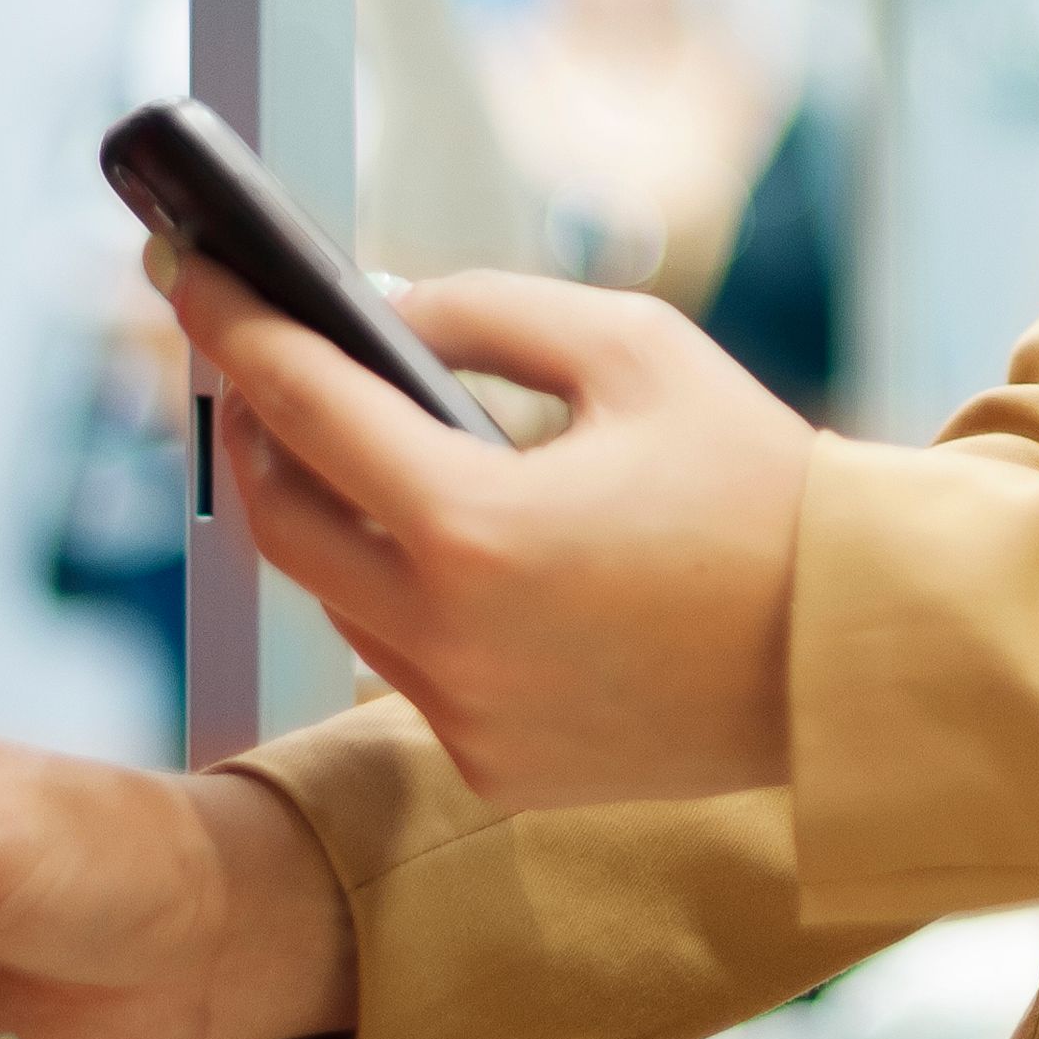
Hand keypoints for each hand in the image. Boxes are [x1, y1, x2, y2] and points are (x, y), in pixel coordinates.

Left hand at [161, 240, 814, 808]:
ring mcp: (466, 717)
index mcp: (476, 527)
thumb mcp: (635, 349)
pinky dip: (408, 597)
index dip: (233, 326)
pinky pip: (405, 666)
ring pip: (338, 599)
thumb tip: (378, 308)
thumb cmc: (761, 482)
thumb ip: (489, 312)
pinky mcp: (494, 768)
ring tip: (363, 446)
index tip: (183, 271)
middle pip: (279, 522)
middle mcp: (448, 638)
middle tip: (259, 363)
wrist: (855, 649)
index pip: (302, 407)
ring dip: (334, 517)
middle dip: (256, 430)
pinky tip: (457, 549)